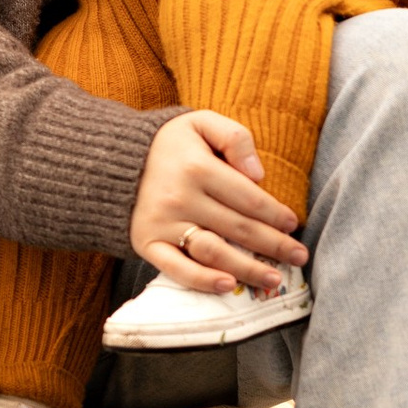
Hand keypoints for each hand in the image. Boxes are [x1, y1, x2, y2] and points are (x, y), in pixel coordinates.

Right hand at [125, 109, 307, 297]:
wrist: (108, 160)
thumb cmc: (166, 143)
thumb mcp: (200, 122)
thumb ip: (234, 137)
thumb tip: (259, 174)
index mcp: (198, 167)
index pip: (249, 198)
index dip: (276, 214)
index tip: (293, 224)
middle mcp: (181, 198)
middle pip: (239, 228)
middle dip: (274, 245)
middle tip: (298, 256)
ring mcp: (163, 224)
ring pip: (214, 252)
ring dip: (247, 269)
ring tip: (273, 280)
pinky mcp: (146, 243)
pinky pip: (176, 269)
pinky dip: (202, 281)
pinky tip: (226, 285)